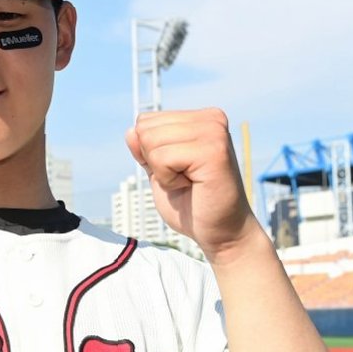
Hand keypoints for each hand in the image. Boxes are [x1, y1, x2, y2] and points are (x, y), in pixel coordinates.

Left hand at [124, 108, 259, 262]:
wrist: (221, 233)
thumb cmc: (192, 204)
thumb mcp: (160, 171)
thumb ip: (145, 150)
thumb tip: (131, 131)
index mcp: (201, 118)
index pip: (145, 121)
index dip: (150, 153)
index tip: (178, 170)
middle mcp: (211, 119)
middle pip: (145, 129)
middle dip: (154, 161)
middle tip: (184, 178)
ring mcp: (214, 132)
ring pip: (151, 141)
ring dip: (162, 172)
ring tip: (189, 182)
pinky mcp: (213, 151)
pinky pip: (162, 158)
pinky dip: (168, 180)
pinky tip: (192, 185)